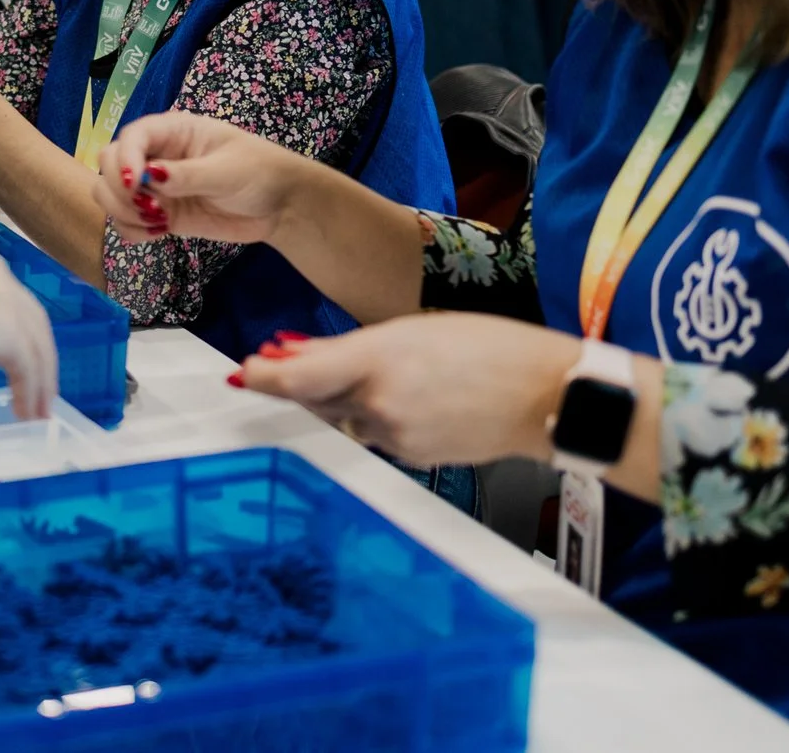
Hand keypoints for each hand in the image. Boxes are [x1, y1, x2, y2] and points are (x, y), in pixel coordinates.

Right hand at [0, 246, 58, 420]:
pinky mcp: (12, 337)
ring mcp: (11, 309)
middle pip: (34, 325)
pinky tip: (26, 414)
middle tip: (40, 385)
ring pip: (37, 351)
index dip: (15, 329)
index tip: (12, 354)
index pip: (9, 302)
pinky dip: (30, 394)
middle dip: (38, 357)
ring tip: (37, 411)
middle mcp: (3, 284)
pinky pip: (28, 371)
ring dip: (40, 383)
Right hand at [91, 111, 325, 246]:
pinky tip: (157, 233)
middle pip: (109, 163)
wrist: (280, 206)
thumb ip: (187, 174)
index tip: (133, 183)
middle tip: (150, 208)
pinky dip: (132, 230)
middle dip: (118, 188)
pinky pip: (127, 222)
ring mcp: (155, 187)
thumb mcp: (226, 170)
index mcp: (173, 131)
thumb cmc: (259, 172)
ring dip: (122, 211)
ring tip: (156, 223)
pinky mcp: (160, 215)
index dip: (124, 158)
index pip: (131, 137)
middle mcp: (157, 155)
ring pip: (110, 194)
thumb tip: (149, 175)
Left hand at [236, 314, 579, 467]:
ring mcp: (395, 437)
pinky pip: (377, 436)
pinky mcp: (411, 458)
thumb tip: (295, 354)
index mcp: (377, 359)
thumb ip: (348, 348)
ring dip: (341, 399)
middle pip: (315, 400)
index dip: (263, 378)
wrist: (546, 397)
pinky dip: (375, 417)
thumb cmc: (491, 349)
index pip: (297, 379)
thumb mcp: (413, 330)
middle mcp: (378, 404)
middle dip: (299, 384)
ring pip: (345, 418)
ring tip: (373, 372)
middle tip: (280, 364)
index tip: (243, 372)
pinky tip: (406, 398)